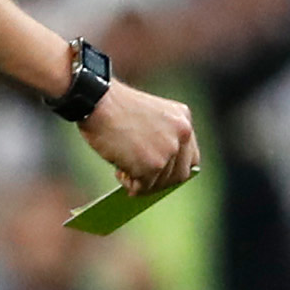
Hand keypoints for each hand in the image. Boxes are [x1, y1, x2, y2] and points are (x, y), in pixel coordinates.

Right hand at [76, 80, 198, 194]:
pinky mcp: (153, 165)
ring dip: (142, 183)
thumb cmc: (115, 108)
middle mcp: (182, 133)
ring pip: (161, 183)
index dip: (174, 169)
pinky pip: (144, 187)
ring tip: (123, 170)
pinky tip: (119, 171)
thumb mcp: (150, 117)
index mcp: (183, 118)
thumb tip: (161, 171)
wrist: (98, 102)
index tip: (159, 174)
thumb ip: (162, 138)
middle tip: (139, 179)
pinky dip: (130, 184)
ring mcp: (169, 150)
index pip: (190, 157)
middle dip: (160, 182)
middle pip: (180, 174)